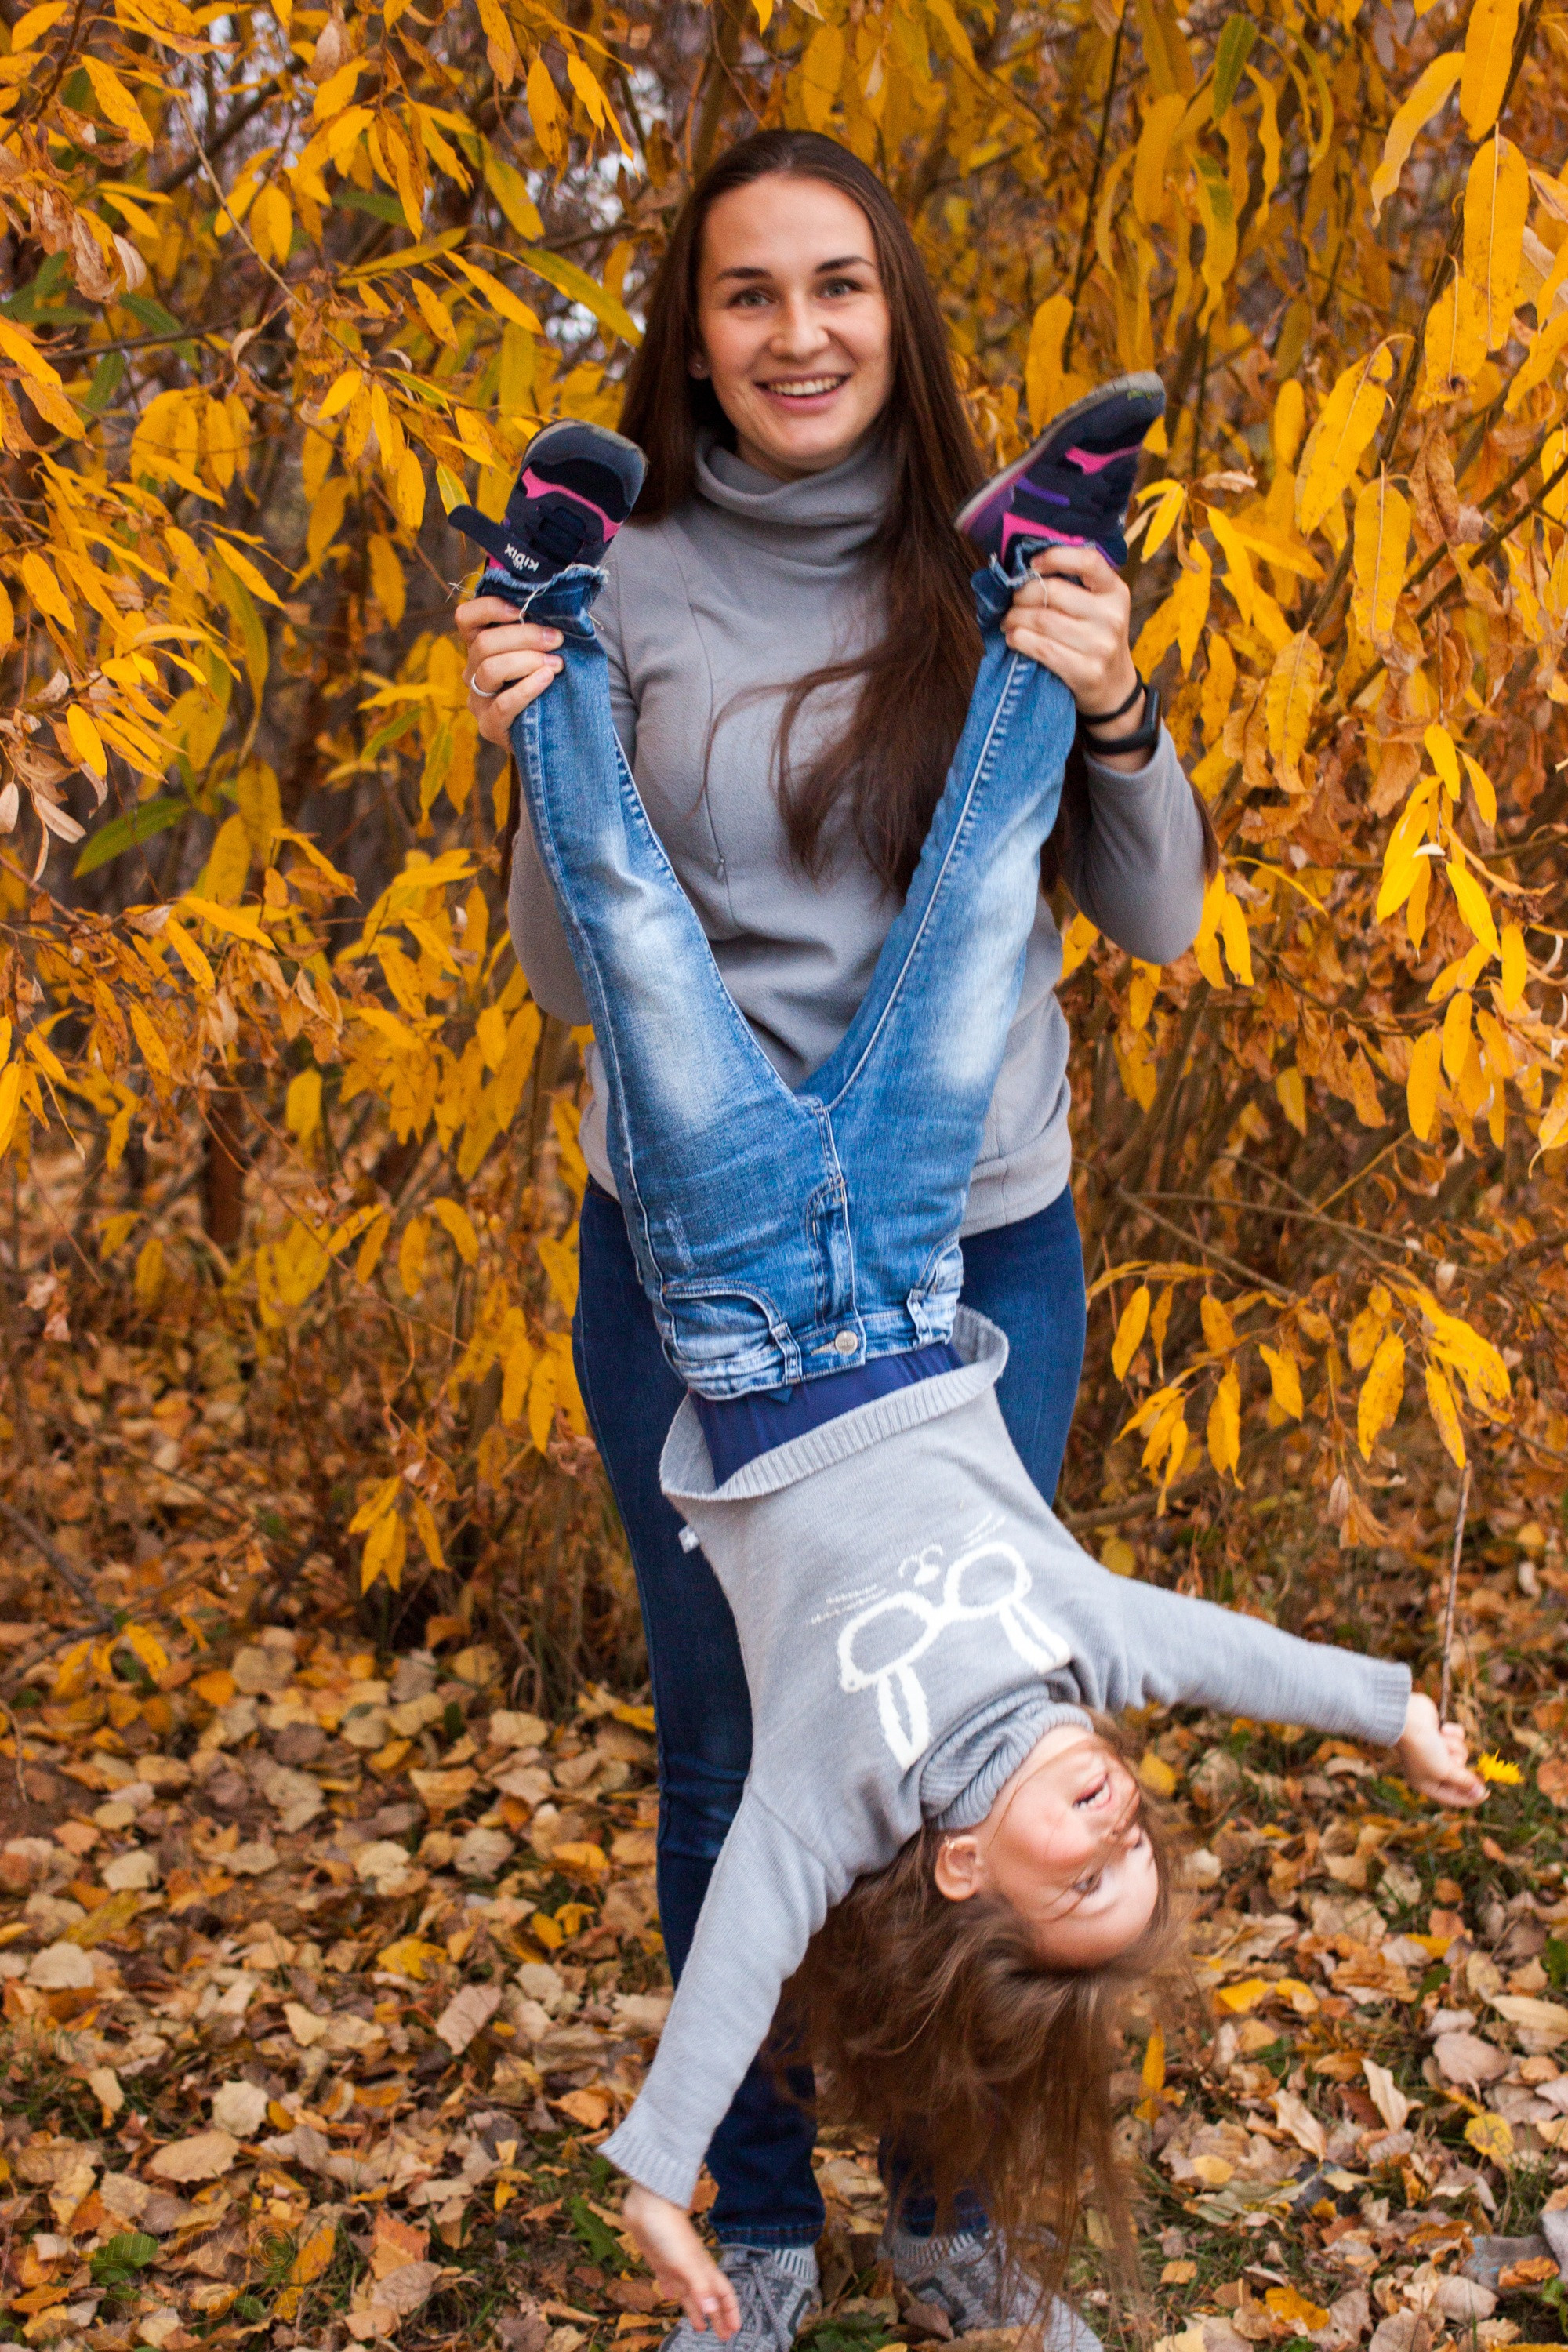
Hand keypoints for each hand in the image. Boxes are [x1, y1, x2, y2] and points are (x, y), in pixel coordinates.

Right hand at [455, 594, 563, 747]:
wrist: (553, 733)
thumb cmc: (549, 684)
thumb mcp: (540, 652)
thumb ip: (538, 632)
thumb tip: (556, 608)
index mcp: (479, 647)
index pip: (466, 618)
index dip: (488, 608)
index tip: (521, 610)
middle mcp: (472, 671)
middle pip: (483, 644)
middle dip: (524, 636)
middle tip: (556, 639)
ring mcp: (478, 701)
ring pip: (489, 670)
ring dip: (527, 661)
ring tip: (557, 664)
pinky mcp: (489, 726)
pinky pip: (502, 704)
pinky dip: (527, 688)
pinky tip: (547, 679)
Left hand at [621, 2185, 738, 2339]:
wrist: (647, 2206)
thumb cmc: (669, 2229)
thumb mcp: (686, 2262)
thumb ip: (700, 2286)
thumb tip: (713, 2310)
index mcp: (703, 2269)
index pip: (723, 2294)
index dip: (730, 2311)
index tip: (735, 2329)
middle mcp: (692, 2269)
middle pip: (709, 2298)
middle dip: (717, 2316)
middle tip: (723, 2336)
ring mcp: (676, 2265)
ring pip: (690, 2293)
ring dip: (696, 2310)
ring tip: (699, 2326)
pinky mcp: (660, 2261)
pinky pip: (668, 2281)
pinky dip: (670, 2291)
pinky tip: (667, 2295)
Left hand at [1001, 546, 1146, 771]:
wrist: (1113, 687)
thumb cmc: (1095, 638)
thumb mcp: (1098, 607)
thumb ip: (1075, 585)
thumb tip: (1026, 569)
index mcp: (1116, 592)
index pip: (1089, 561)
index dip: (1055, 556)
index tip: (1032, 565)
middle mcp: (1112, 616)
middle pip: (1053, 592)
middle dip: (1022, 595)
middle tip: (1012, 602)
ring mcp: (1101, 645)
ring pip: (1041, 620)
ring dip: (1014, 619)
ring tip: (1009, 621)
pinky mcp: (1086, 671)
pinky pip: (1041, 648)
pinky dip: (1018, 640)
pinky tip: (1014, 638)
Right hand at [1394, 1691, 1484, 1806]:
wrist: (1409, 1717)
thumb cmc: (1423, 1748)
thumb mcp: (1445, 1770)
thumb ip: (1464, 1782)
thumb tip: (1480, 1793)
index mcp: (1427, 1783)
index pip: (1452, 1797)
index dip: (1470, 1796)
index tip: (1487, 1792)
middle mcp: (1431, 1768)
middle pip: (1460, 1773)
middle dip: (1457, 1762)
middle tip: (1448, 1757)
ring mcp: (1436, 1750)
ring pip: (1461, 1753)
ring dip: (1454, 1746)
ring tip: (1441, 1739)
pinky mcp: (1441, 1734)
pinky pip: (1459, 1737)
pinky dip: (1453, 1733)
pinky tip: (1441, 1728)